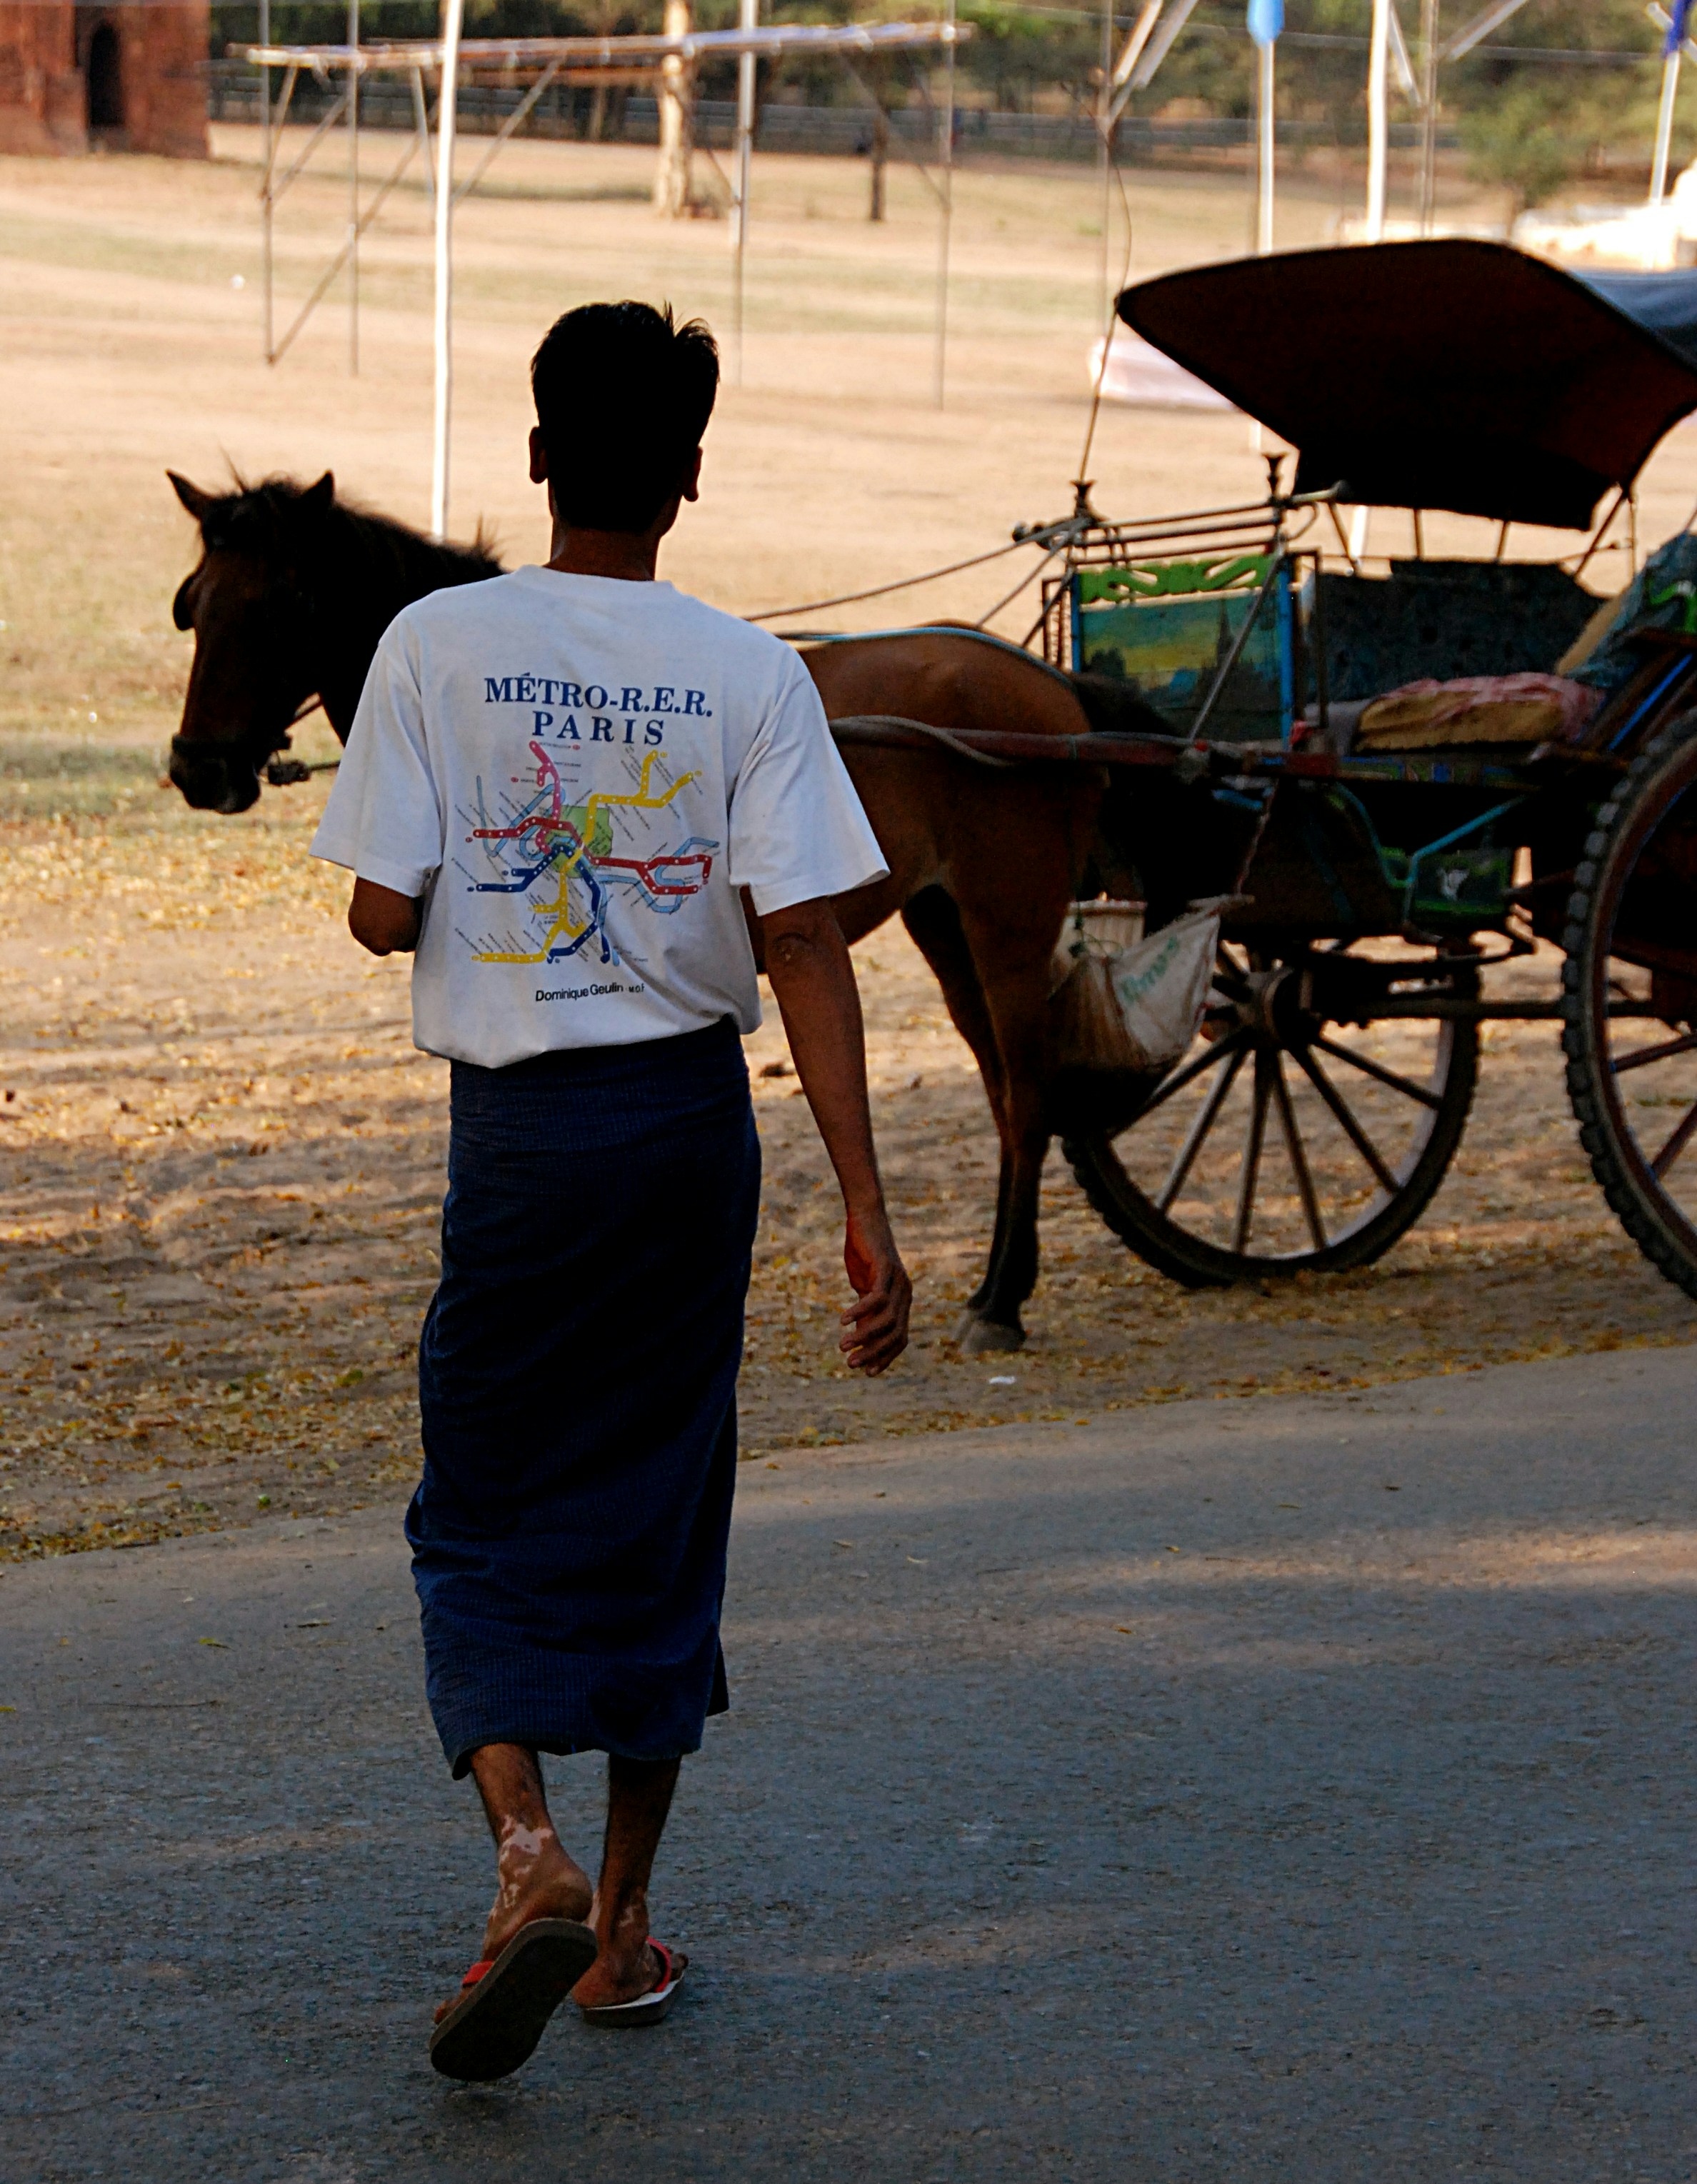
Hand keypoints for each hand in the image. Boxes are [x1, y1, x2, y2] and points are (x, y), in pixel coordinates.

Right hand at [840, 1207, 910, 1375]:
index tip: (867, 1372)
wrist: (865, 1219)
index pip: (900, 1338)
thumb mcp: (863, 1287)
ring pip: (886, 1319)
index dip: (886, 1357)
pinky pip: (876, 1297)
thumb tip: (859, 1337)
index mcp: (902, 1301)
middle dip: (874, 1352)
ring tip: (843, 1346)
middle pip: (895, 1333)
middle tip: (850, 1364)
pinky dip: (859, 1311)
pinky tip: (842, 1321)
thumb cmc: (863, 1254)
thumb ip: (866, 1311)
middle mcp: (906, 1293)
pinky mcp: (886, 1268)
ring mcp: (898, 1281)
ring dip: (864, 1336)